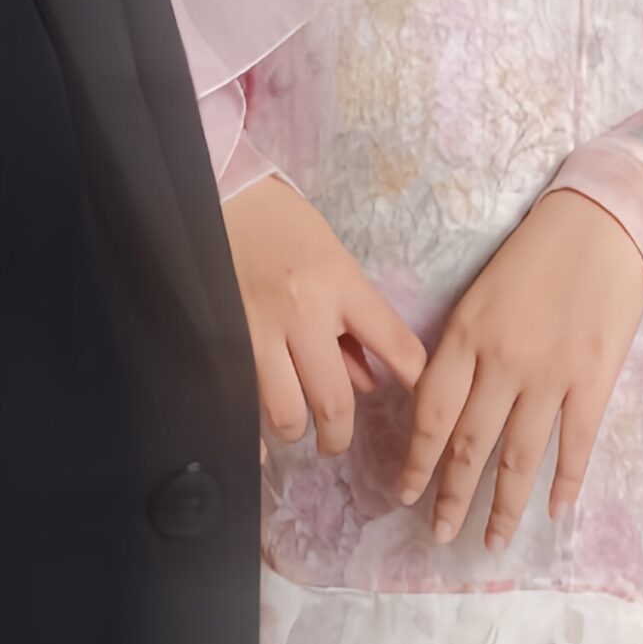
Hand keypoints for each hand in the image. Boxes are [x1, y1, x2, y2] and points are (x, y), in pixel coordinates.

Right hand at [223, 174, 427, 455]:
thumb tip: (370, 384)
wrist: (222, 196)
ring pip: (287, 413)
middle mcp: (304, 312)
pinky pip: (243, 406)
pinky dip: (255, 435)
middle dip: (340, 434)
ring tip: (298, 424)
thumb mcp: (333, 258)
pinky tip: (262, 447)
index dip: (416, 382)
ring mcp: (259, 330)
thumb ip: (353, 321)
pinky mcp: (225, 341)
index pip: (395, 345)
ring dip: (298, 428)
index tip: (420, 403)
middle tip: (337, 440)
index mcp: (339, 282)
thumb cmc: (283, 222)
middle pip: (334, 401)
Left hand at [397, 189, 642, 547]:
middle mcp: (502, 359)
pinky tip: (554, 509)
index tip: (406, 494)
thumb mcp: (480, 293)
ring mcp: (550, 373)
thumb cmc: (535, 253)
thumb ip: (462, 349)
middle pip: (471, 443)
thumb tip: (441, 407)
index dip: (418, 460)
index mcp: (466, 332)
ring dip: (504, 505)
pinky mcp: (593, 379)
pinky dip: (565, 482)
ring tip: (491, 540)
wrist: (599, 223)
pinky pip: (574, 444)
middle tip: (441, 535)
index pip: (431, 412)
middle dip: (452, 495)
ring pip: (520, 456)